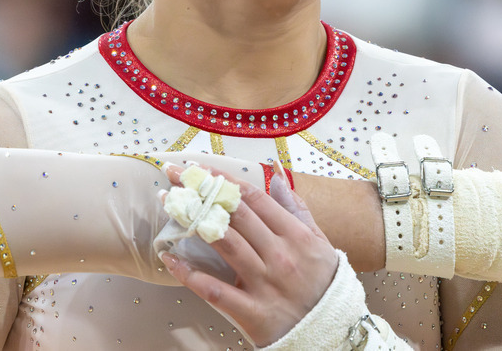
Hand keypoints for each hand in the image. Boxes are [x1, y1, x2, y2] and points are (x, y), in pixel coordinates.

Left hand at [161, 163, 338, 346]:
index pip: (254, 198)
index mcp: (295, 235)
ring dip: (193, 220)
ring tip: (169, 203)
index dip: (224, 180)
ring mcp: (264, 283)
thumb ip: (297, 208)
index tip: (202, 169)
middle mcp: (279, 255)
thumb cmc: (323, 284)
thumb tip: (278, 177)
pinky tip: (170, 258)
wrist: (332, 332)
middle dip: (202, 190)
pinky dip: (190, 274)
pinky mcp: (252, 312)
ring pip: (224, 243)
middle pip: (235, 214)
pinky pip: (215, 289)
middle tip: (175, 175)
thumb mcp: (319, 241)